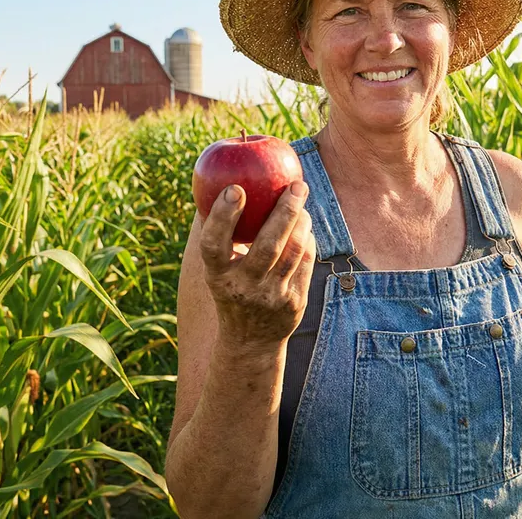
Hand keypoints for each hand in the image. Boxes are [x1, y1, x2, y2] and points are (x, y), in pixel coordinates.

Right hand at [199, 181, 315, 348]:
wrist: (250, 341)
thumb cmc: (231, 286)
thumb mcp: (217, 267)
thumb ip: (218, 231)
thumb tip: (217, 181)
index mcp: (217, 277)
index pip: (214, 245)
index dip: (223, 217)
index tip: (235, 188)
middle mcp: (244, 288)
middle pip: (267, 246)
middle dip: (284, 211)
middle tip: (295, 184)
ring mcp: (272, 297)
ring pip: (294, 251)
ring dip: (301, 220)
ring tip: (300, 198)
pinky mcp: (295, 302)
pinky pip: (306, 261)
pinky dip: (307, 238)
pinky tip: (304, 224)